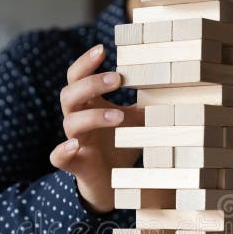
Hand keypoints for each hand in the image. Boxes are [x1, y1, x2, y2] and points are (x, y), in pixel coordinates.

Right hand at [50, 44, 143, 213]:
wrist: (113, 184)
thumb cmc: (121, 146)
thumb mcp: (137, 123)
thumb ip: (147, 105)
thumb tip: (174, 87)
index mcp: (89, 105)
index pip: (77, 76)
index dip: (86, 62)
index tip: (103, 49)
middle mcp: (77, 119)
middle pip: (70, 94)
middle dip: (92, 84)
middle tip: (118, 79)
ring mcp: (74, 141)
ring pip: (70, 122)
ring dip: (93, 116)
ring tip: (118, 117)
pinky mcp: (74, 164)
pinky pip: (58, 156)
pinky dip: (63, 150)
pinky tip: (75, 145)